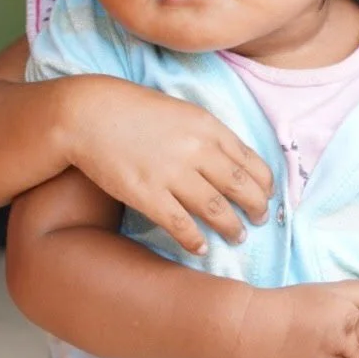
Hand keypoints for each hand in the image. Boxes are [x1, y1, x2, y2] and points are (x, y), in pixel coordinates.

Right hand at [59, 75, 273, 253]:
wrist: (90, 114)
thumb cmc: (135, 110)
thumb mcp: (182, 111)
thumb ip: (209, 134)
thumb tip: (233, 160)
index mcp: (208, 127)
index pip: (251, 160)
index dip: (265, 182)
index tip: (268, 194)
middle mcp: (196, 150)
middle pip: (240, 187)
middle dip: (256, 207)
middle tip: (260, 219)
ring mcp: (172, 173)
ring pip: (216, 209)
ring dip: (232, 226)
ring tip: (238, 236)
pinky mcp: (147, 194)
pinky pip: (180, 224)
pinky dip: (195, 239)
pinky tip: (201, 247)